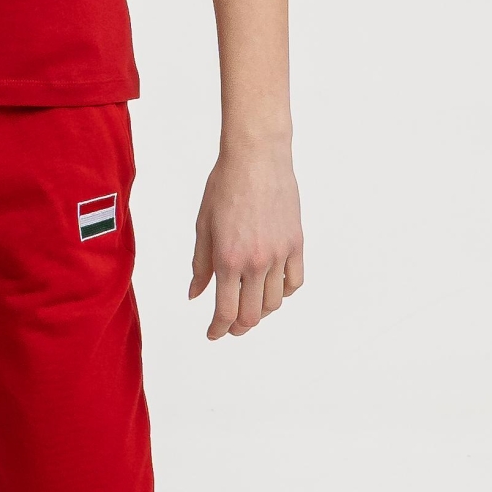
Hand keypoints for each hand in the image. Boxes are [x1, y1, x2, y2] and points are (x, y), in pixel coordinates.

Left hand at [189, 142, 303, 339]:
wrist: (256, 158)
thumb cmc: (224, 187)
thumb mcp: (203, 227)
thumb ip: (200, 265)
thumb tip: (195, 295)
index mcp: (227, 259)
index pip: (225, 311)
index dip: (218, 329)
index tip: (213, 334)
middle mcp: (255, 262)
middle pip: (251, 315)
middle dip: (238, 327)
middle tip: (229, 327)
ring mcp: (279, 254)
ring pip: (274, 302)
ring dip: (260, 312)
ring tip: (249, 308)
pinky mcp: (296, 243)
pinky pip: (294, 281)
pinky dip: (283, 293)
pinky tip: (272, 289)